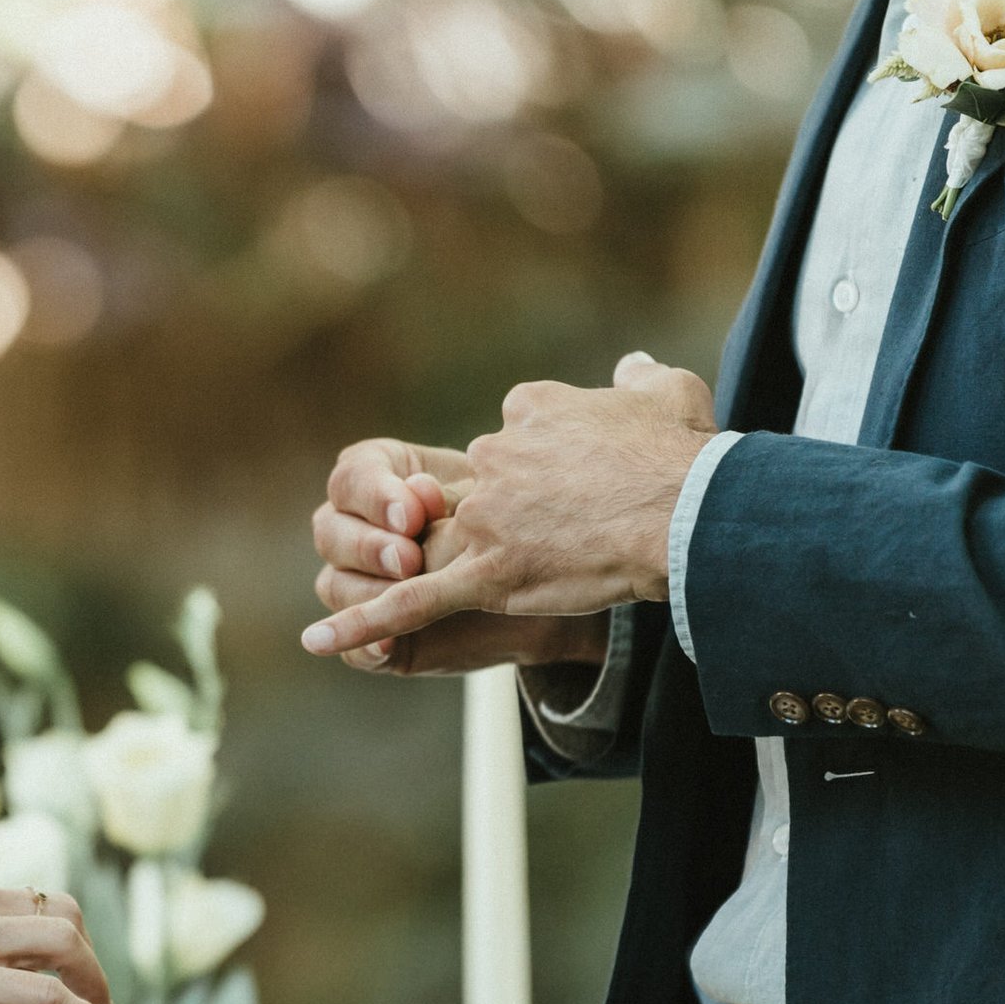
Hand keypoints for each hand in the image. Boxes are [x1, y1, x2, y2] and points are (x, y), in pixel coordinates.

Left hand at [301, 353, 717, 657]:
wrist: (688, 512)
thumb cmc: (685, 456)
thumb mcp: (667, 393)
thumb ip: (639, 376)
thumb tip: (632, 365)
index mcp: (527, 412)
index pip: (511, 440)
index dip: (540, 468)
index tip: (576, 483)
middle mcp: (492, 459)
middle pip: (475, 493)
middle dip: (508, 518)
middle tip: (562, 532)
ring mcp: (484, 519)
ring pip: (445, 541)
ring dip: (453, 561)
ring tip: (487, 576)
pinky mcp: (485, 573)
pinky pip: (411, 602)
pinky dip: (365, 622)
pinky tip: (317, 638)